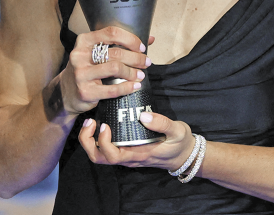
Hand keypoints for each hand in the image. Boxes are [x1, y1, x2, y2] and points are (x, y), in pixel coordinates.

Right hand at [57, 27, 152, 116]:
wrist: (66, 93)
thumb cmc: (87, 69)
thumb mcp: (96, 53)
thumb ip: (120, 45)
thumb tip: (150, 38)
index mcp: (84, 41)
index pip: (111, 33)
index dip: (130, 39)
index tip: (141, 47)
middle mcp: (80, 55)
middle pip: (116, 53)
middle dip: (136, 58)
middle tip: (146, 62)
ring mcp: (81, 74)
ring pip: (115, 69)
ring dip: (133, 72)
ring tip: (141, 75)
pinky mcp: (85, 91)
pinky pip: (112, 89)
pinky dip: (127, 87)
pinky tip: (135, 86)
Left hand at [78, 110, 197, 172]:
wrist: (185, 156)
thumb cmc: (180, 144)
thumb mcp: (178, 131)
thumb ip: (163, 123)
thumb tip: (143, 116)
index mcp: (138, 155)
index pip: (112, 156)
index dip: (103, 142)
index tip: (105, 125)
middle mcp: (129, 158)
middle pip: (99, 158)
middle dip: (87, 142)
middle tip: (90, 122)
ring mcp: (127, 156)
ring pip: (100, 155)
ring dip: (91, 140)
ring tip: (93, 122)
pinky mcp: (127, 151)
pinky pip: (107, 149)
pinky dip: (98, 138)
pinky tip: (103, 122)